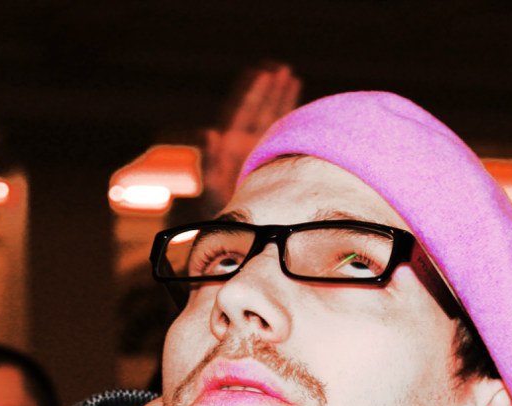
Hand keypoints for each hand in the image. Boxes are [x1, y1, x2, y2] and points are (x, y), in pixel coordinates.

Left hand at [201, 62, 301, 213]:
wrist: (239, 229)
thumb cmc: (223, 210)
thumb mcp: (213, 186)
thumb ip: (211, 160)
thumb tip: (209, 132)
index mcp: (233, 145)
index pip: (244, 112)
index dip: (253, 93)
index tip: (263, 74)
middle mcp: (246, 144)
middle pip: (259, 110)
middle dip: (270, 90)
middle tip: (281, 70)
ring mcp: (259, 151)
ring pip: (272, 119)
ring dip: (281, 99)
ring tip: (291, 77)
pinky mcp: (271, 160)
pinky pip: (282, 135)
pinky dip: (291, 120)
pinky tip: (302, 109)